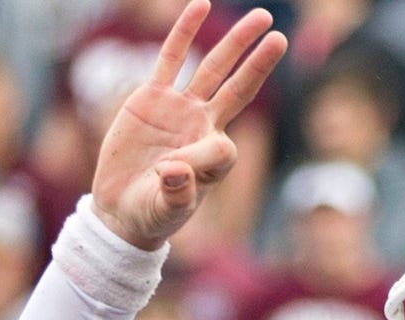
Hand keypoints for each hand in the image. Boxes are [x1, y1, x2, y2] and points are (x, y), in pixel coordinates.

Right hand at [90, 1, 285, 251]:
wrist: (124, 209)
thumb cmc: (153, 213)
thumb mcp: (167, 208)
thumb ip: (176, 190)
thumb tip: (173, 169)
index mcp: (215, 157)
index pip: (224, 147)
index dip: (201, 162)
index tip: (171, 176)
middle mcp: (204, 126)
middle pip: (238, 89)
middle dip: (258, 63)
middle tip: (280, 36)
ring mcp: (180, 109)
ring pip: (212, 68)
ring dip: (235, 43)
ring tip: (260, 17)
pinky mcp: (153, 98)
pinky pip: (171, 58)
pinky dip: (185, 33)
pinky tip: (200, 7)